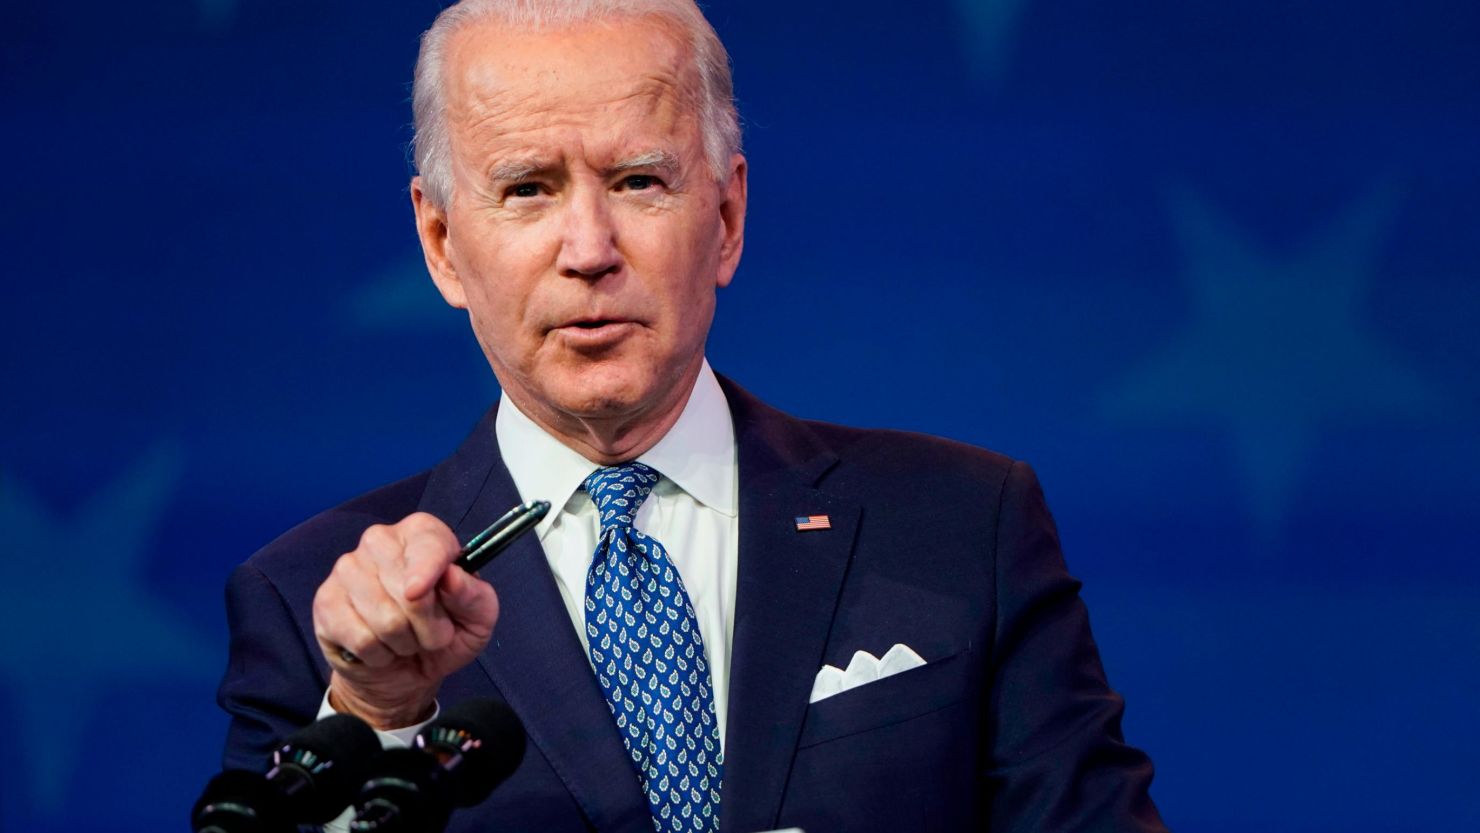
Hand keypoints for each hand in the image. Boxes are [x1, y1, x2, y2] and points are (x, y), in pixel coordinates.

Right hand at [312, 512, 499, 728]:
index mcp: (423, 533)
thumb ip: (473, 596)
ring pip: (384, 619)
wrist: (405, 670)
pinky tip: (380, 648)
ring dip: (404, 643)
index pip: (426, 543)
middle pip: (407, 591)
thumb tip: (451, 577)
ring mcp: (347, 568)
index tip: (418, 592)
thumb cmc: (446, 633)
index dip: (426, 569)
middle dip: (428, 626)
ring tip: (406, 640)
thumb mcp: (478, 618)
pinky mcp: (325, 600)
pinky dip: (379, 655)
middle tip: (430, 633)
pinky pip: (361, 638)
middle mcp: (380, 540)